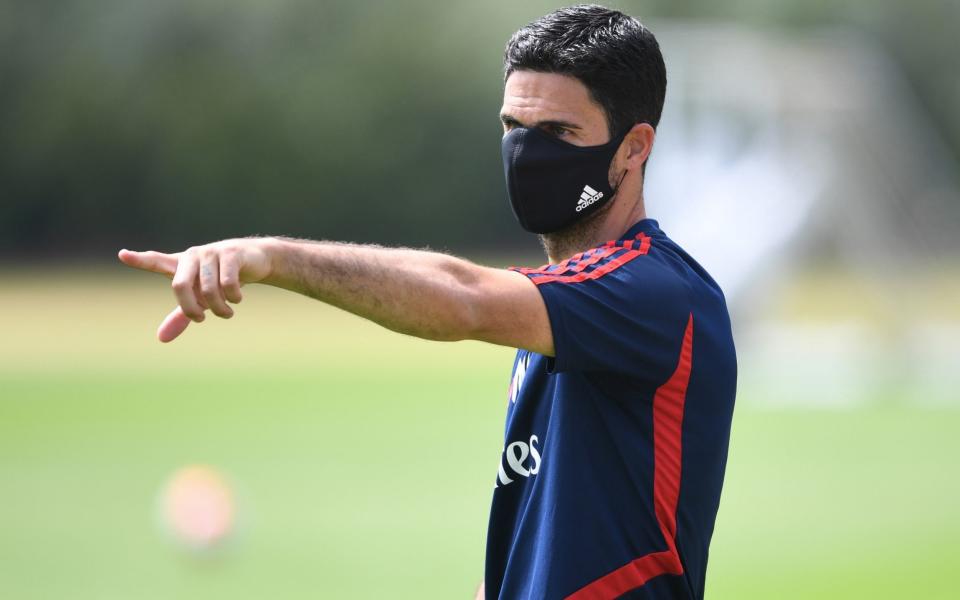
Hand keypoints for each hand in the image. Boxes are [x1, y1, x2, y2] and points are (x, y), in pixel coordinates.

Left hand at [118, 238, 273, 341]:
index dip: (139, 260)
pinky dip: (233, 298)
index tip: (122, 255)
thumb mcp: (200, 298)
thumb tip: (161, 339)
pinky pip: (228, 283)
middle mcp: (192, 256)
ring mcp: (211, 253)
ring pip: (208, 290)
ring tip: (227, 313)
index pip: (156, 262)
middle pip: (179, 285)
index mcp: (181, 265)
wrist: (255, 260)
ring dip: (219, 308)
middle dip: (190, 308)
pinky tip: (237, 299)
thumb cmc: (220, 278)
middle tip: (201, 319)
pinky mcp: (231, 254)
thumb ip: (181, 316)